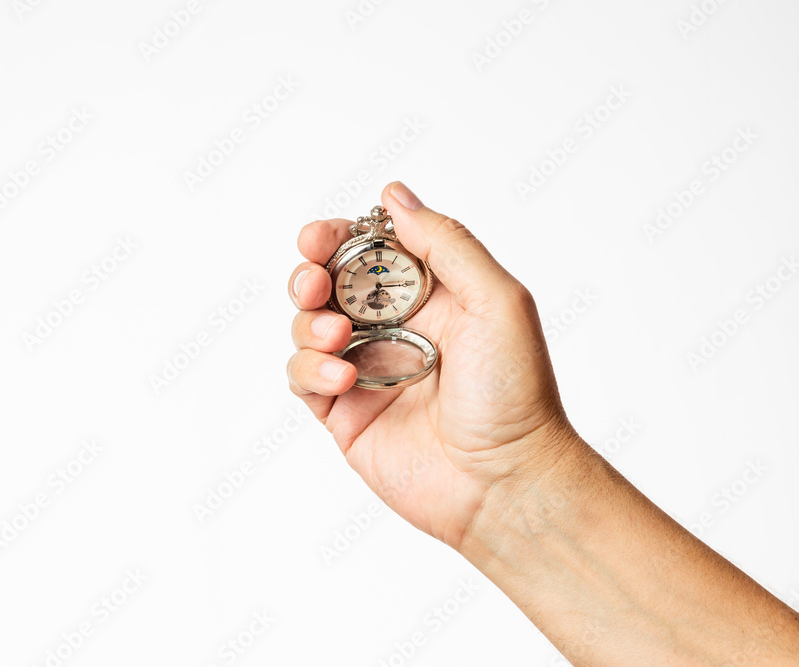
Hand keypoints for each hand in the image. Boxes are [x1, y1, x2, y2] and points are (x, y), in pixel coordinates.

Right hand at [287, 181, 579, 549]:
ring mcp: (364, 370)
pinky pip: (302, 377)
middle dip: (308, 274)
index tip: (323, 238)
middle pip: (325, 283)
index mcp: (427, 296)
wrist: (506, 482)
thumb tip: (393, 195)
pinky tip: (341, 379)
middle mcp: (391, 328)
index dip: (337, 237)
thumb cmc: (515, 395)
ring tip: (339, 339)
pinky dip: (308, 368)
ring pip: (305, 326)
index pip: (366, 250)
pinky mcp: (344, 414)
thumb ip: (446, 244)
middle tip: (314, 283)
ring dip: (308, 323)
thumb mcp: (496, 301)